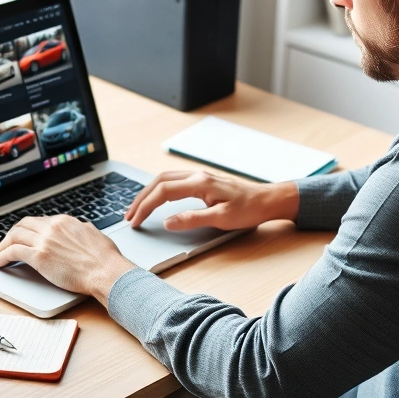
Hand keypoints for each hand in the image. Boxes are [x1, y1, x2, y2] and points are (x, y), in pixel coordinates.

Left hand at [0, 215, 136, 305]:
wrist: (105, 271)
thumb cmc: (104, 259)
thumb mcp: (93, 235)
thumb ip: (82, 230)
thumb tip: (81, 228)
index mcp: (64, 221)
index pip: (39, 222)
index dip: (28, 230)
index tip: (23, 237)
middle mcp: (53, 227)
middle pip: (23, 225)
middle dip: (11, 234)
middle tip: (5, 243)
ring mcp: (45, 240)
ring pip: (14, 236)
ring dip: (3, 245)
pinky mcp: (39, 256)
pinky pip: (13, 252)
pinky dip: (2, 256)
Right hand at [124, 170, 298, 230]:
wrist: (269, 200)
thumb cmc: (250, 209)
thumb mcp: (222, 219)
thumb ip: (192, 219)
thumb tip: (168, 222)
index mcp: (200, 183)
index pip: (163, 192)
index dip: (146, 206)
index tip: (135, 221)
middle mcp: (197, 176)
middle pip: (159, 182)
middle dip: (141, 198)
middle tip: (129, 216)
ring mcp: (199, 177)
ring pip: (164, 179)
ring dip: (148, 193)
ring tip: (137, 208)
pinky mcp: (203, 181)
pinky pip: (174, 181)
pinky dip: (159, 190)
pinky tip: (156, 199)